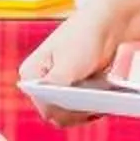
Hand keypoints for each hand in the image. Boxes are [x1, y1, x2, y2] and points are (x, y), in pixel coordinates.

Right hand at [19, 0, 139, 129]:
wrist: (108, 23)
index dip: (64, 110)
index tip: (85, 104)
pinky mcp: (74, 94)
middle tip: (98, 104)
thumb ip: (55, 86)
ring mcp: (58, 90)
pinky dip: (92, 109)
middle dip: (77, 112)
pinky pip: (81, 112)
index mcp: (31, 75)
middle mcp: (41, 85)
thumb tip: (50, 112)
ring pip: (70, 116)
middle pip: (57, 114)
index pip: (44, 106)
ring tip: (102, 100)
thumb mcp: (68, 63)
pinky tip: (104, 101)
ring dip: (86, 111)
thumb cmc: (85, 36)